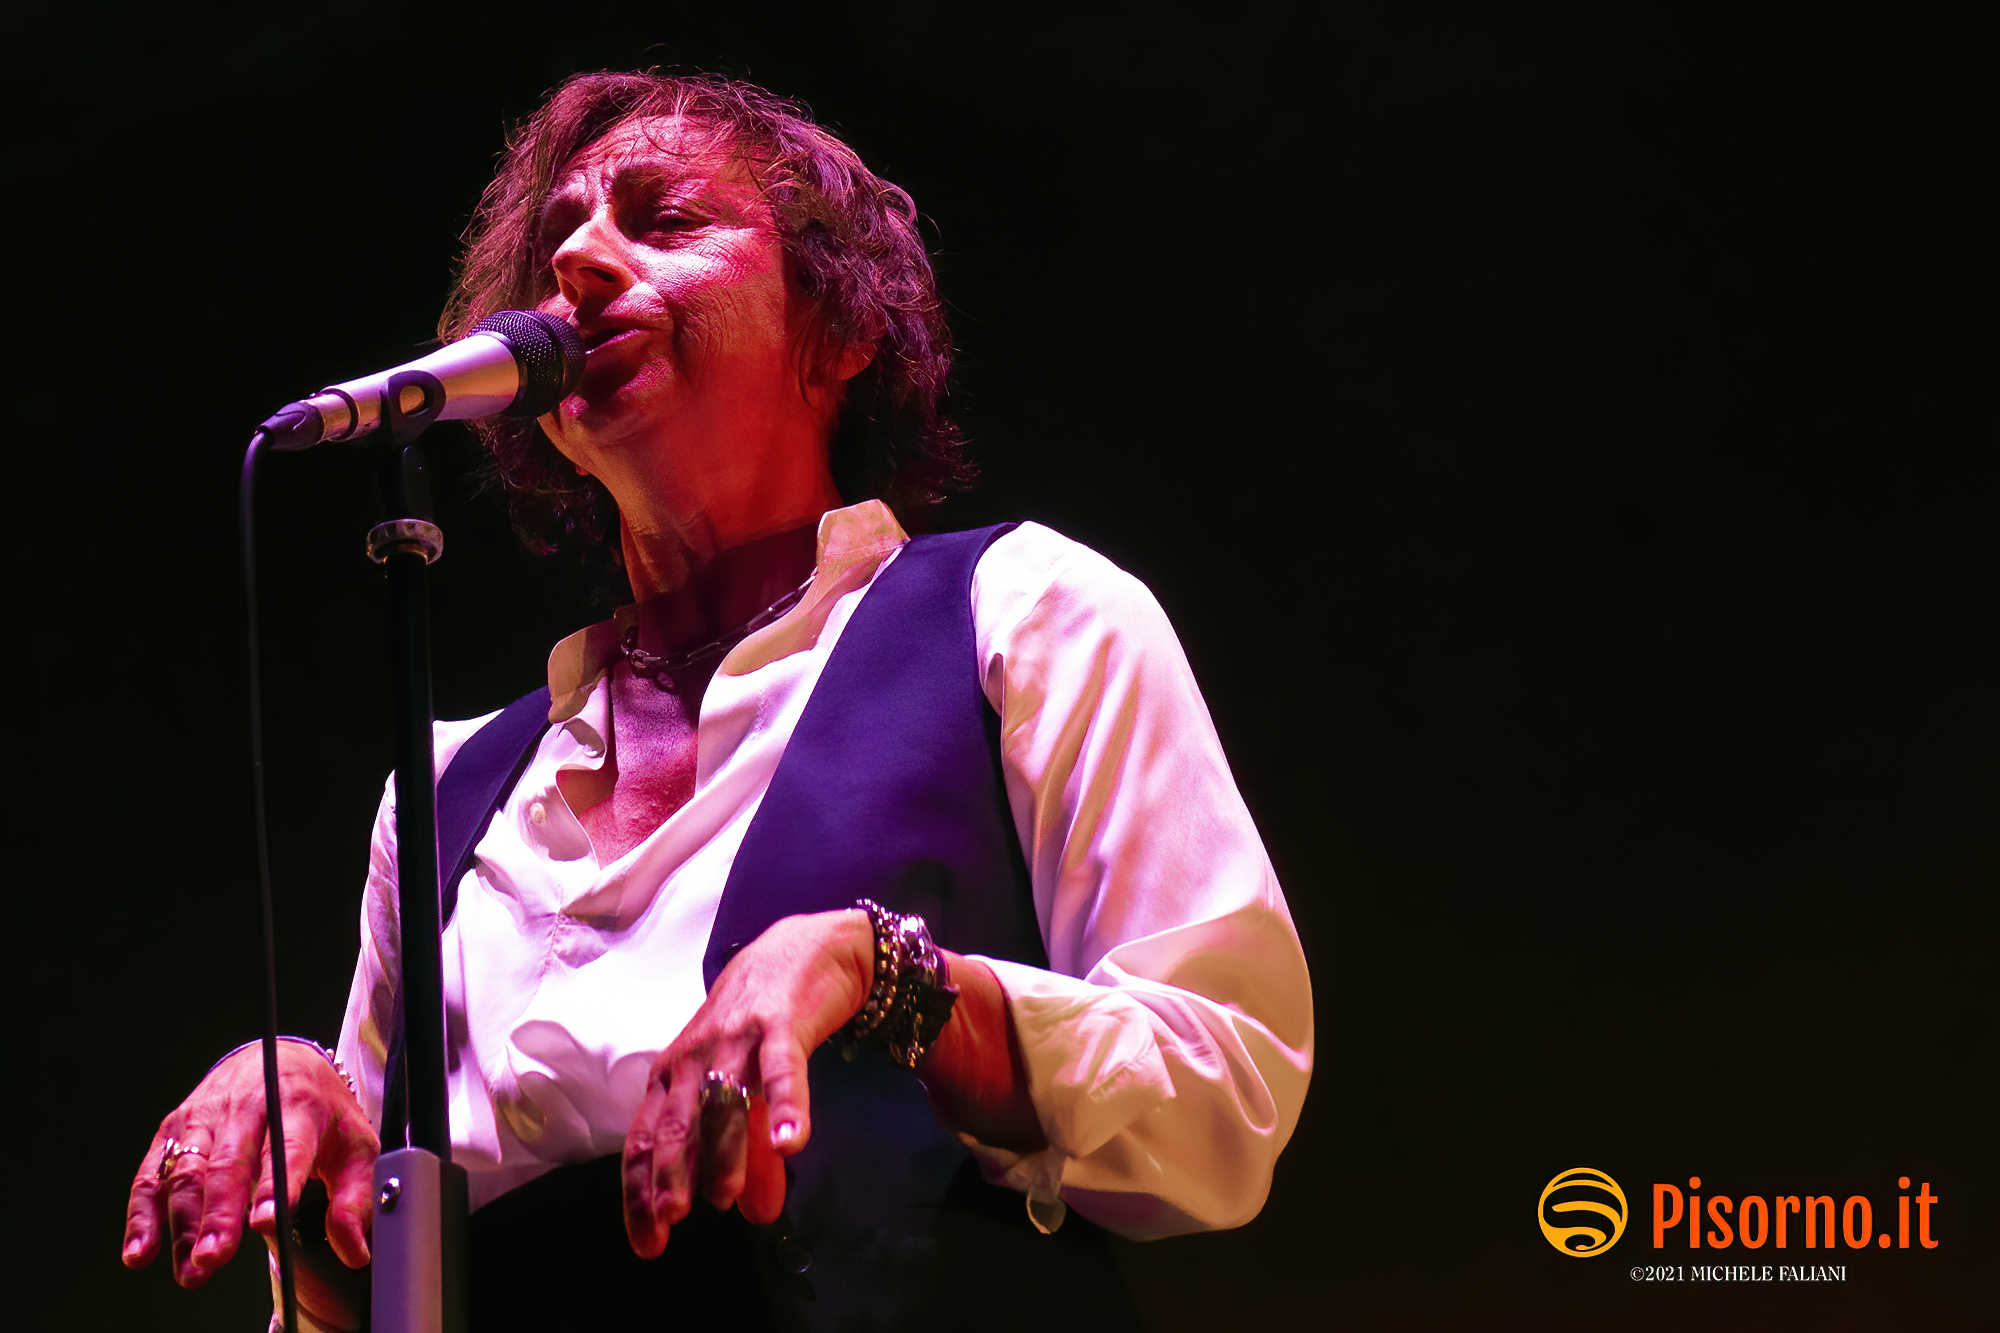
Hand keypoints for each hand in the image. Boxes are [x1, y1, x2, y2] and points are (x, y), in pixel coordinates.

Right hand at [122, 1042, 378, 1286]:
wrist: (282, 1060)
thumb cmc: (321, 1111)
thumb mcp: (355, 1144)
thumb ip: (355, 1198)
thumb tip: (353, 1249)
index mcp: (297, 1103)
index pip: (287, 1146)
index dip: (276, 1185)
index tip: (266, 1222)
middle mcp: (246, 1105)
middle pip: (229, 1163)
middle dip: (219, 1213)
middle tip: (216, 1256)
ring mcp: (204, 1117)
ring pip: (187, 1173)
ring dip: (184, 1225)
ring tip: (192, 1268)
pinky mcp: (172, 1129)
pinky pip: (152, 1175)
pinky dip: (142, 1216)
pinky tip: (140, 1251)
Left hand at [621, 909, 872, 1256]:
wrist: (803, 948)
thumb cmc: (761, 1025)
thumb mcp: (748, 1092)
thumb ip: (749, 1153)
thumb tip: (756, 1215)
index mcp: (673, 1076)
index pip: (645, 1141)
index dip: (642, 1193)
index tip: (649, 1245)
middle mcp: (694, 1058)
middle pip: (675, 1124)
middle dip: (669, 1175)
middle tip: (671, 1220)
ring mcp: (736, 1039)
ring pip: (723, 1102)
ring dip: (723, 1151)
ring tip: (726, 1198)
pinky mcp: (781, 1023)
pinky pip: (783, 1070)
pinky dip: (786, 1107)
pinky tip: (792, 1144)